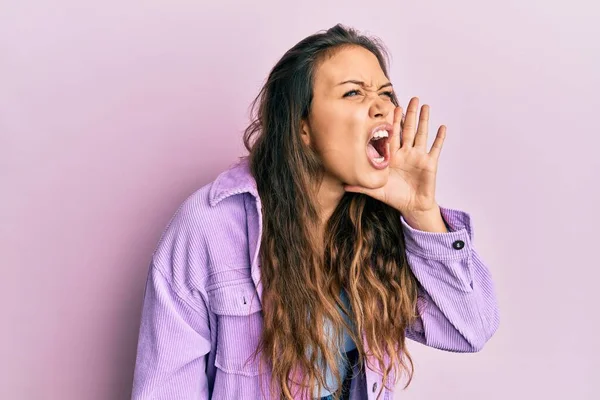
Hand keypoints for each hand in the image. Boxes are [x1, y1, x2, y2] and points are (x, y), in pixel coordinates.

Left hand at [344, 97, 445, 213]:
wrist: (411, 207)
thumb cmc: (394, 197)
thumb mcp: (376, 190)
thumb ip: (361, 186)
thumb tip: (343, 185)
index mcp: (392, 156)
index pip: (392, 135)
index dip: (393, 122)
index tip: (392, 108)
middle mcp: (405, 153)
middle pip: (407, 129)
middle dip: (410, 114)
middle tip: (412, 99)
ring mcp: (418, 156)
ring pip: (421, 134)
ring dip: (424, 120)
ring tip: (425, 106)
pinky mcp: (429, 163)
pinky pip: (436, 148)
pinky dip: (439, 138)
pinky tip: (442, 127)